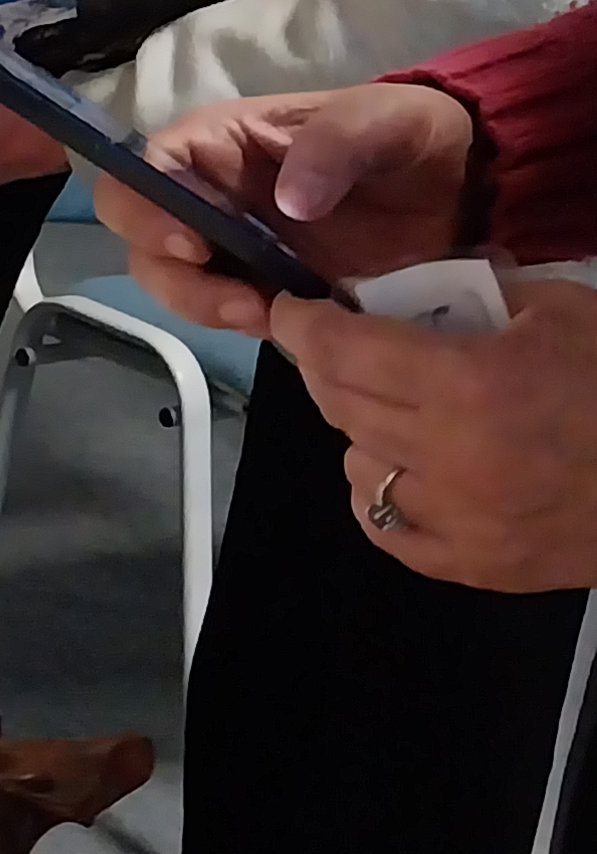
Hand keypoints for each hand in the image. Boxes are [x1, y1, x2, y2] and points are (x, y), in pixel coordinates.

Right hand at [92, 82, 477, 337]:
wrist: (465, 190)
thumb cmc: (413, 136)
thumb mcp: (387, 120)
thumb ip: (337, 143)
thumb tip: (287, 202)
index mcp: (222, 142)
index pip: (143, 168)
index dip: (145, 207)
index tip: (194, 244)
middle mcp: (210, 194)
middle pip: (141, 237)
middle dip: (175, 277)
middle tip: (240, 300)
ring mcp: (234, 245)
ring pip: (173, 282)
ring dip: (204, 307)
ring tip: (265, 317)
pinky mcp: (263, 286)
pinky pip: (225, 312)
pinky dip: (243, 325)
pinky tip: (290, 327)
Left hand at [276, 277, 596, 589]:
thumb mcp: (563, 311)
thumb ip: (478, 294)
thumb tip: (406, 286)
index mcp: (471, 385)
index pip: (346, 352)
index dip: (304, 326)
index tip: (291, 310)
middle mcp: (449, 457)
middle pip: (342, 406)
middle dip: (327, 368)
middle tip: (338, 347)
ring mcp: (459, 520)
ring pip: (359, 468)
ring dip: (360, 432)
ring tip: (393, 410)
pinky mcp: (476, 566)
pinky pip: (387, 531)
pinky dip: (379, 497)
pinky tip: (400, 472)